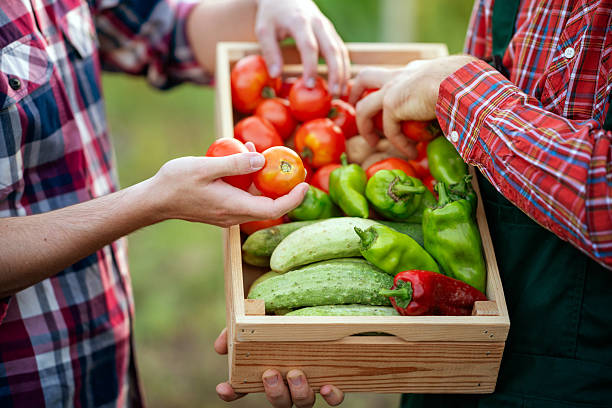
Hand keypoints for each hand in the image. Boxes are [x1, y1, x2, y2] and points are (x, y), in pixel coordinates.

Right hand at [149, 144, 307, 226]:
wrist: (154, 200)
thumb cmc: (176, 183)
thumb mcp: (205, 167)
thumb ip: (235, 164)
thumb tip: (262, 160)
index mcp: (234, 207)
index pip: (274, 208)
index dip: (293, 198)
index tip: (305, 183)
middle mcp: (234, 215)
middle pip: (269, 206)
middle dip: (284, 188)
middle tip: (295, 168)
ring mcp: (227, 214)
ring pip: (255, 200)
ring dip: (264, 181)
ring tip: (266, 156)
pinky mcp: (221, 209)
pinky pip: (243, 197)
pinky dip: (249, 181)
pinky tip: (243, 158)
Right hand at [214, 328, 343, 406]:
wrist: (319, 306)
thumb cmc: (282, 318)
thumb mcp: (257, 321)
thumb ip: (236, 331)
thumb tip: (220, 347)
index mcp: (266, 372)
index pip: (243, 389)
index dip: (232, 392)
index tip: (224, 387)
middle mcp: (287, 384)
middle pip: (279, 402)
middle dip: (274, 392)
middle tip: (270, 373)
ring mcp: (310, 384)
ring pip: (303, 403)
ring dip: (299, 393)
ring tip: (296, 373)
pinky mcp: (332, 379)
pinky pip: (333, 397)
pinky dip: (331, 396)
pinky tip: (327, 386)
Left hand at [255, 0, 349, 95]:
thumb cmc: (272, 15)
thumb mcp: (264, 30)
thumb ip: (269, 52)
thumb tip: (275, 76)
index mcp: (300, 21)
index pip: (309, 46)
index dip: (311, 66)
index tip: (309, 85)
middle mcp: (318, 23)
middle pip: (332, 49)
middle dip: (335, 72)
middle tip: (334, 94)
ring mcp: (327, 27)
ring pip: (341, 50)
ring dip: (343, 72)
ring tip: (340, 93)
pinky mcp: (331, 31)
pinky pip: (341, 49)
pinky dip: (344, 66)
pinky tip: (341, 82)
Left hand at [351, 55, 476, 155]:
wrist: (465, 83)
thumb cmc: (470, 84)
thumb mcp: (457, 88)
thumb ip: (449, 97)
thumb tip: (457, 114)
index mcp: (415, 70)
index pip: (394, 76)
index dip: (388, 89)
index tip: (390, 105)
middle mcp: (401, 75)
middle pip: (366, 77)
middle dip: (355, 92)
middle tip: (355, 108)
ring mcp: (393, 88)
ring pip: (364, 106)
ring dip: (365, 127)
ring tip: (374, 143)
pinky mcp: (392, 104)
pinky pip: (389, 129)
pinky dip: (398, 143)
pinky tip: (411, 152)